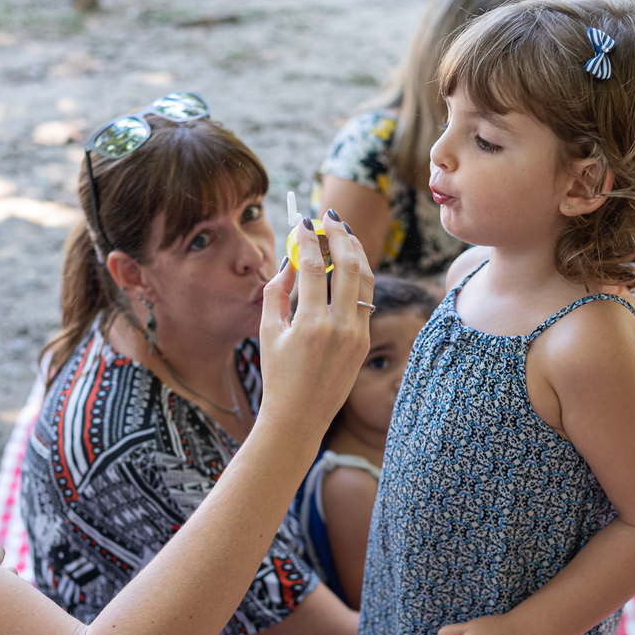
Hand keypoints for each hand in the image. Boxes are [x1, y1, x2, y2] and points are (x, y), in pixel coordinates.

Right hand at [259, 213, 372, 438]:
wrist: (299, 416)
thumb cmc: (277, 375)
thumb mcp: (268, 332)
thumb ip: (276, 292)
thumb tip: (290, 261)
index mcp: (311, 326)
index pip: (313, 269)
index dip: (308, 241)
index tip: (303, 222)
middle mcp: (340, 329)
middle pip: (347, 267)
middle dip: (339, 236)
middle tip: (329, 218)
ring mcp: (357, 335)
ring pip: (365, 281)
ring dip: (356, 252)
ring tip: (344, 233)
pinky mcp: (364, 342)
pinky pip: (366, 300)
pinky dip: (359, 277)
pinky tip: (350, 263)